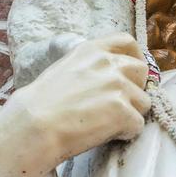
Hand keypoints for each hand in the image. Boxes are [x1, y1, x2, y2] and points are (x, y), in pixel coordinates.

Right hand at [0, 34, 149, 176]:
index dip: (134, 58)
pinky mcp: (123, 111)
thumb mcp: (65, 69)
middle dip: (134, 89)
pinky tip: (102, 134)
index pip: (127, 42)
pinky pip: (137, 125)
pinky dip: (125, 134)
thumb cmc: (40, 104)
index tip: (132, 73)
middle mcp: (109, 64)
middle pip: (141, 72)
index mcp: (92, 50)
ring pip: (143, 102)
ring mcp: (119, 86)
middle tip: (115, 106)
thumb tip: (112, 75)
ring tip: (103, 123)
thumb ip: (92, 67)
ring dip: (130, 114)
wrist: (32, 127)